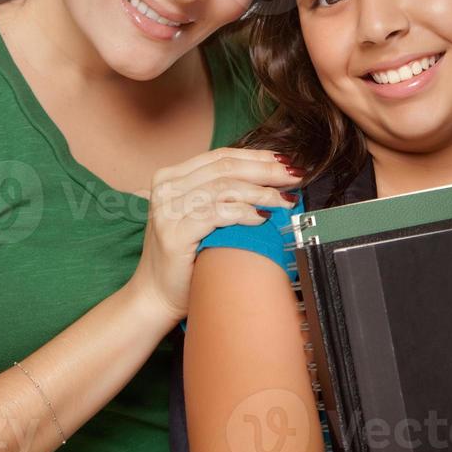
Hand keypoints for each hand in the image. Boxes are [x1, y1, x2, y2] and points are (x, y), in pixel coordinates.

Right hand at [126, 147, 303, 321]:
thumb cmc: (184, 256)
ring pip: (224, 188)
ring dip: (261, 192)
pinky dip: (244, 213)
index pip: (220, 156)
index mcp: (170, 177)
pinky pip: (217, 215)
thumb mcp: (197, 215)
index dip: (256, 156)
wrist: (156, 295)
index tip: (285, 161)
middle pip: (225, 168)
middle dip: (265, 170)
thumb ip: (219, 194)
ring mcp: (168, 211)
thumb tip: (268, 178)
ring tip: (285, 200)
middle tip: (295, 175)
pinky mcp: (175, 234)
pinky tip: (263, 217)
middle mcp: (166, 188)